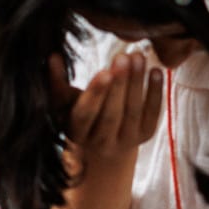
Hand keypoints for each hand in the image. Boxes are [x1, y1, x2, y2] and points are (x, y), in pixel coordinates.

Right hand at [47, 51, 162, 161]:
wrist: (103, 151)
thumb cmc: (79, 118)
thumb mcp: (63, 105)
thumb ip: (57, 82)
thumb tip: (53, 57)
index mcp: (76, 134)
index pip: (85, 115)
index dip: (95, 95)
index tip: (104, 71)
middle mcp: (101, 143)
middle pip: (111, 114)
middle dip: (119, 85)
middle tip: (123, 57)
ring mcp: (125, 141)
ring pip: (132, 112)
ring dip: (137, 83)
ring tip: (138, 56)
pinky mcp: (144, 136)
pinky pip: (152, 114)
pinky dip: (156, 92)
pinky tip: (156, 71)